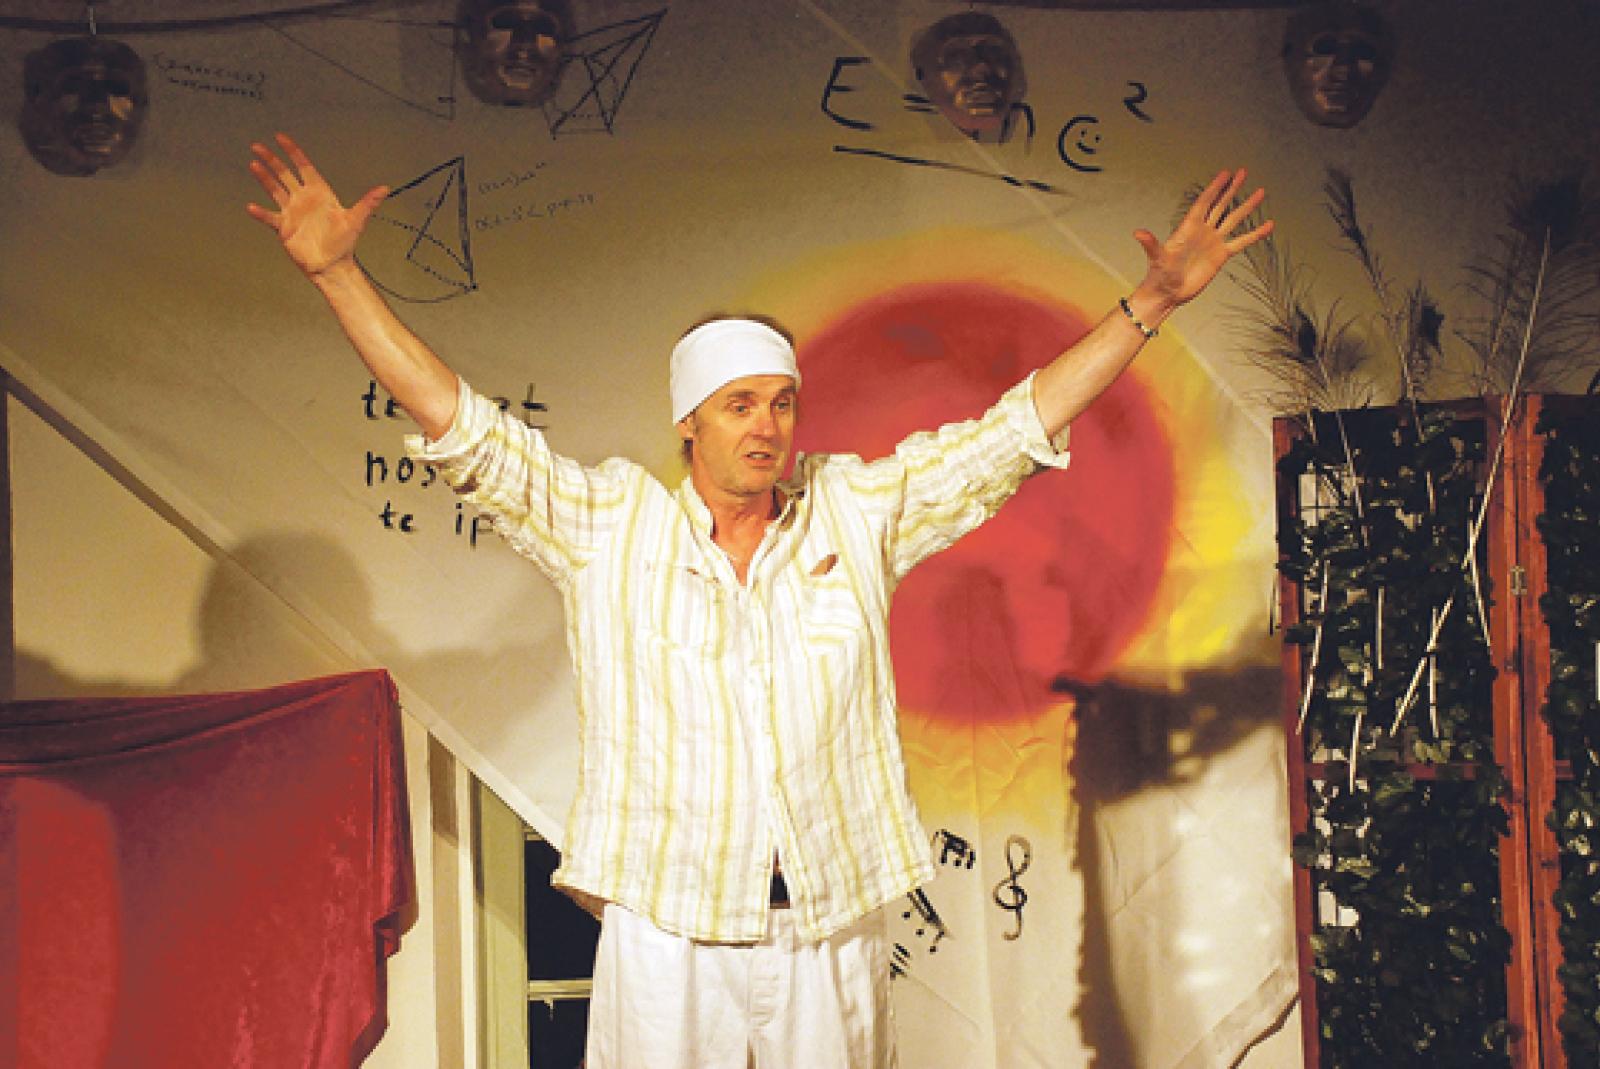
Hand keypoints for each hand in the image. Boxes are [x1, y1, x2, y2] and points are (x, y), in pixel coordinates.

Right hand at [245, 132, 387, 279]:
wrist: (332, 265)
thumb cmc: (344, 243)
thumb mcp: (356, 220)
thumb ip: (368, 203)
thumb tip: (385, 189)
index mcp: (320, 192)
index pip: (304, 166)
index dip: (293, 152)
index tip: (281, 138)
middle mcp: (304, 199)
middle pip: (284, 174)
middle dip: (272, 160)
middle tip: (257, 146)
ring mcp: (292, 212)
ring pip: (274, 189)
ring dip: (264, 178)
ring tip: (253, 165)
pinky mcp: (284, 227)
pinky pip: (270, 217)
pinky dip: (260, 213)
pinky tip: (251, 207)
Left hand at [1133, 168, 1272, 310]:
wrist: (1168, 293)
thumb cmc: (1159, 275)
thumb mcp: (1156, 257)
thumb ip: (1150, 244)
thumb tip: (1137, 233)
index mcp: (1188, 228)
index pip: (1204, 202)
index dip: (1215, 188)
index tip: (1226, 173)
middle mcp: (1202, 231)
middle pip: (1220, 205)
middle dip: (1231, 189)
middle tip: (1243, 172)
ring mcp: (1213, 242)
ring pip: (1233, 220)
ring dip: (1246, 207)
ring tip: (1260, 192)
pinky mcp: (1221, 256)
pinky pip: (1241, 242)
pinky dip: (1254, 235)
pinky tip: (1268, 226)